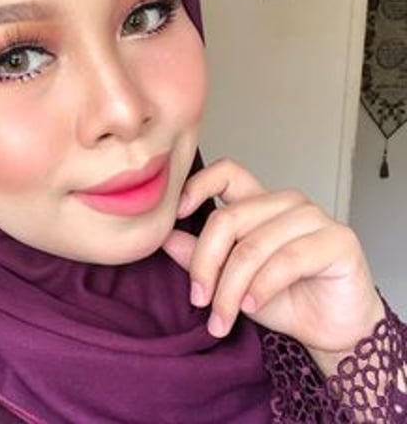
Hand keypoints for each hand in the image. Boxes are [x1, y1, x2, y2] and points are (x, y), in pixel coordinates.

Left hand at [162, 159, 384, 365]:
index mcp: (258, 203)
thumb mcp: (230, 279)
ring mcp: (313, 217)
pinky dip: (262, 287)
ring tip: (222, 316)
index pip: (227, 172)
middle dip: (205, 263)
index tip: (177, 213)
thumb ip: (199, 255)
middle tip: (199, 298)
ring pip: (253, 245)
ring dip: (231, 287)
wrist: (330, 330)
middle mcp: (285, 203)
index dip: (199, 185)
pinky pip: (286, 259)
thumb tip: (164, 237)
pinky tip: (252, 306)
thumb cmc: (282, 299)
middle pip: (228, 218)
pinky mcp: (337, 239)